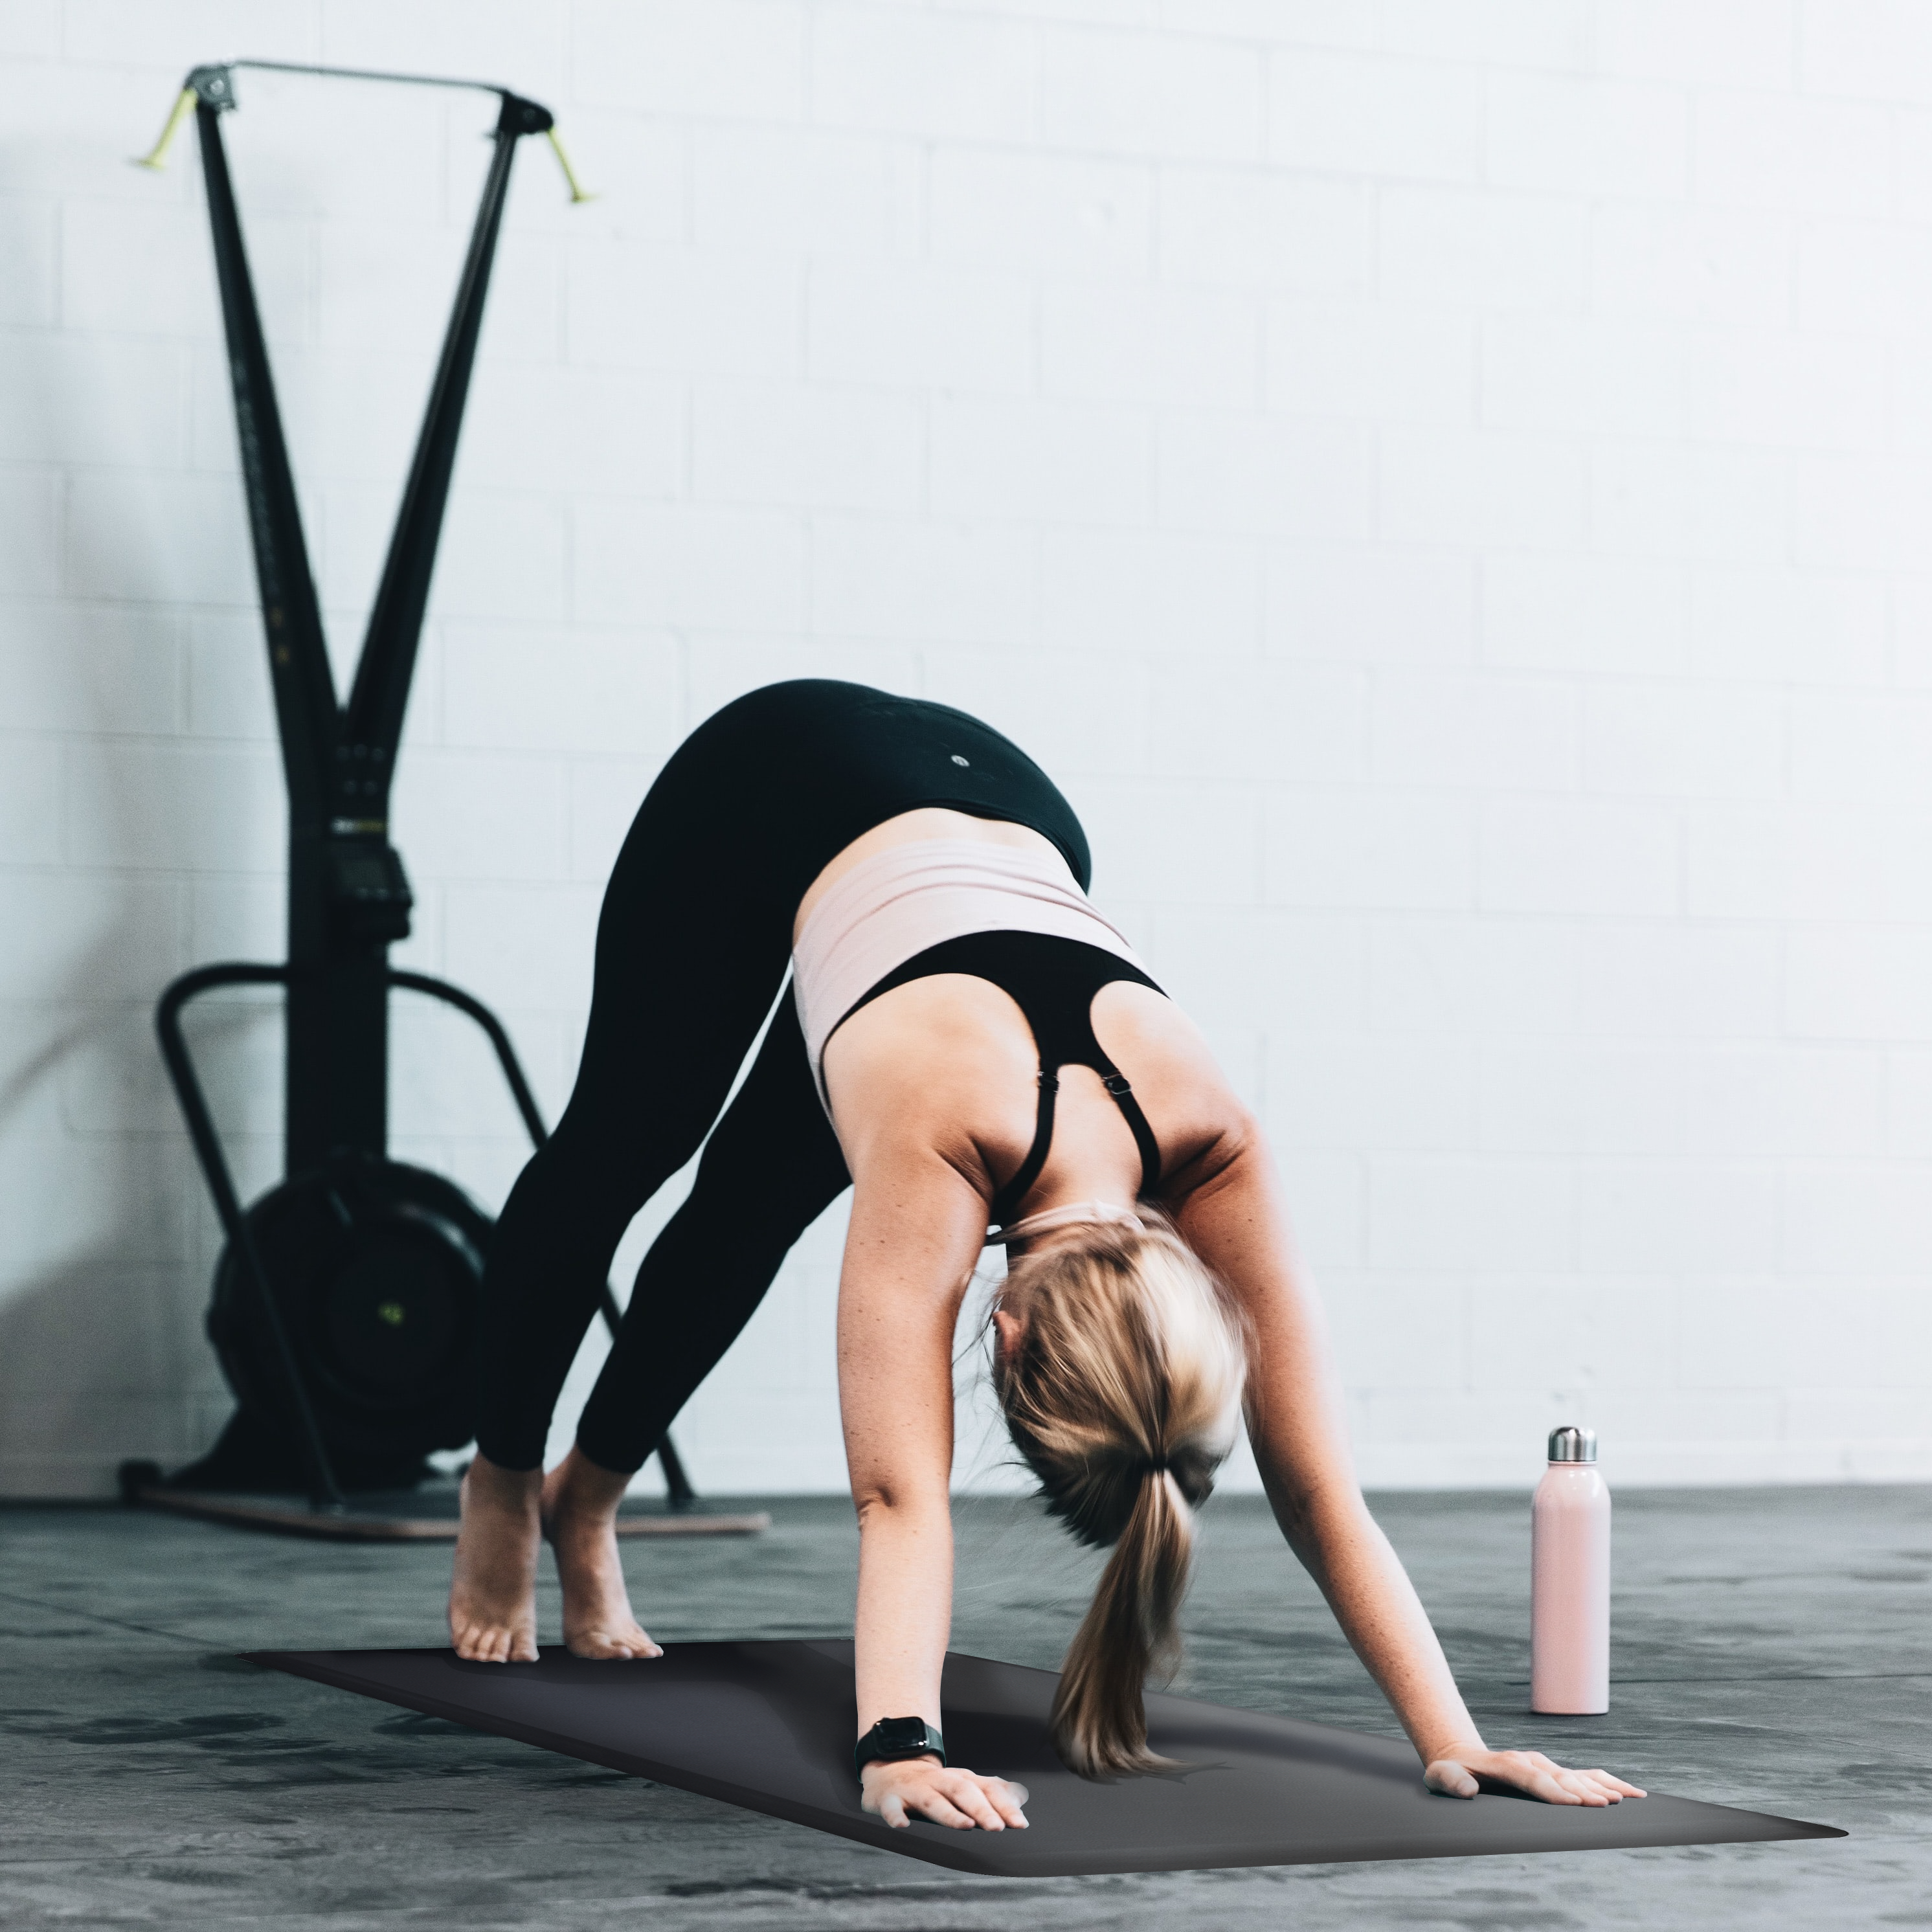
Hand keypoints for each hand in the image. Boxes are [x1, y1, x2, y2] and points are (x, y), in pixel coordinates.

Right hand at [860, 1755, 1029, 1830]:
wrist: (892, 1768)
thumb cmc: (935, 1784)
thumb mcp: (965, 1783)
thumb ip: (992, 1791)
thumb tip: (1020, 1797)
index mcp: (961, 1780)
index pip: (987, 1790)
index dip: (1004, 1806)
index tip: (1020, 1823)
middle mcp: (941, 1782)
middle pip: (963, 1792)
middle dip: (982, 1809)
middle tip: (997, 1827)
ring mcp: (916, 1789)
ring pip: (933, 1800)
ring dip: (950, 1813)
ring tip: (966, 1825)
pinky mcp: (891, 1798)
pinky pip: (892, 1807)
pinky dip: (896, 1816)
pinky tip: (902, 1825)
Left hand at [1424, 1744, 1645, 1806]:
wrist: (1460, 1757)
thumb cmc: (1450, 1773)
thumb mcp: (1440, 1777)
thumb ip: (1451, 1781)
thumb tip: (1468, 1789)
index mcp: (1506, 1764)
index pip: (1533, 1778)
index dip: (1553, 1791)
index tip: (1573, 1803)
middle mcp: (1530, 1761)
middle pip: (1561, 1776)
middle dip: (1584, 1791)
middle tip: (1607, 1805)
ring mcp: (1544, 1765)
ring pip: (1578, 1774)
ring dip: (1603, 1786)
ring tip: (1630, 1798)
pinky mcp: (1553, 1773)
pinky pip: (1584, 1775)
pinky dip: (1607, 1782)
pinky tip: (1629, 1792)